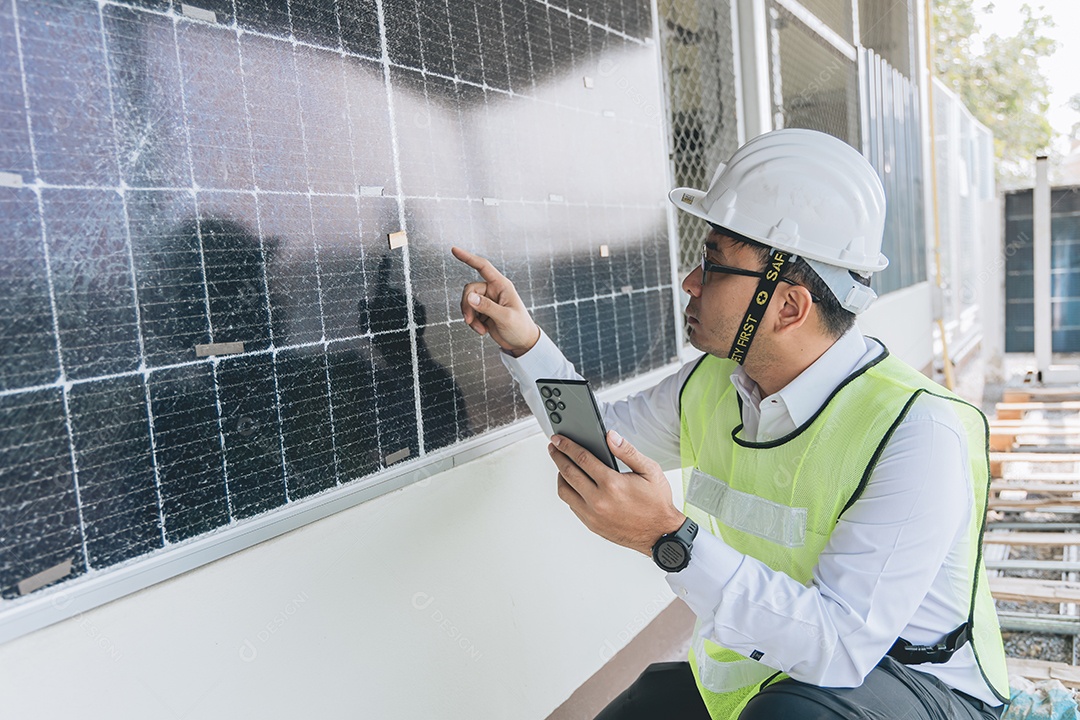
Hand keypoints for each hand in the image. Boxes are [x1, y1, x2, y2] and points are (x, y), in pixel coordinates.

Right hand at [451, 246, 540, 356]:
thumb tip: (469, 297)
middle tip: (470, 321)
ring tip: (480, 329)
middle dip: (467, 306)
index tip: (454, 250)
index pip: (483, 267)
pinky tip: (483, 330)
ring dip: (470, 317)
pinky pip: (470, 312)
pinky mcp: (483, 311)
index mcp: (502, 285)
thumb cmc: (520, 328)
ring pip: (467, 302)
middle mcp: (494, 290)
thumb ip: (487, 307)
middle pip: (469, 290)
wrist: (522, 343)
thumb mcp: (505, 317)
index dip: (468, 258)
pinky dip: (473, 323)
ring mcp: (488, 301)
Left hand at [548, 430, 685, 555]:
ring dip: (559, 476)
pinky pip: (571, 506)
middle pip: (568, 473)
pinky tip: (572, 485)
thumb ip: (628, 451)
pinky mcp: (591, 524)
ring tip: (561, 466)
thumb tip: (611, 437)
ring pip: (565, 491)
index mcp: (612, 484)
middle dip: (558, 456)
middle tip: (554, 447)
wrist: (660, 534)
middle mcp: (598, 500)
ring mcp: (593, 515)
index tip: (559, 439)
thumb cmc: (657, 504)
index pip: (581, 458)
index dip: (567, 446)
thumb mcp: (649, 471)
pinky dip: (569, 492)